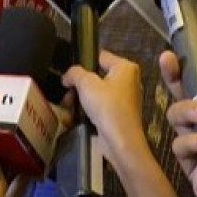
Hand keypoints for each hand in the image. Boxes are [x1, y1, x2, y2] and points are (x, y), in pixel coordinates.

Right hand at [65, 51, 180, 196]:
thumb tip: (68, 75)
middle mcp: (129, 80)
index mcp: (125, 67)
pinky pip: (101, 106)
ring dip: (81, 98)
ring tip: (68, 107)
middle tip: (67, 93)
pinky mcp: (120, 113)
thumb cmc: (107, 107)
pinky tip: (75, 116)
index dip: (83, 63)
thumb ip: (75, 73)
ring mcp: (125, 97)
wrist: (121, 140)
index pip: (100, 56)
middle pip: (97, 76)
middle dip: (79, 85)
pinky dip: (89, 109)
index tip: (69, 74)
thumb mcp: (87, 84)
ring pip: (97, 92)